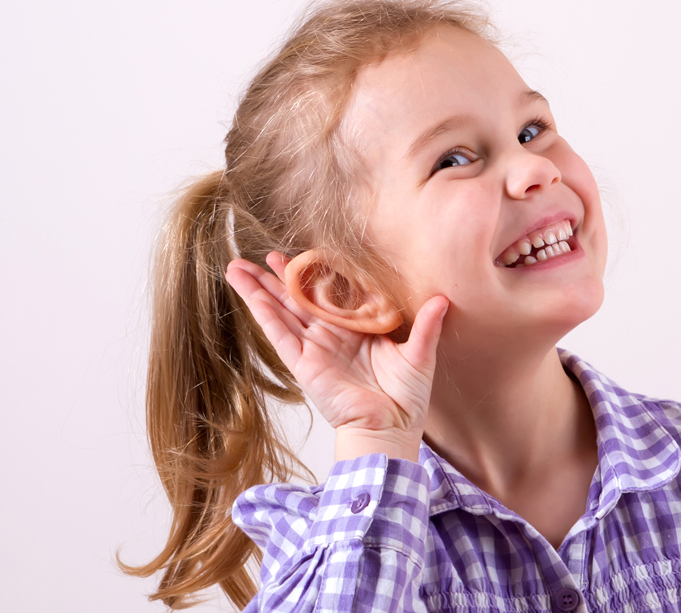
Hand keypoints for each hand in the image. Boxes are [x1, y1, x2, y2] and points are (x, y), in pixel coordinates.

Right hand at [224, 253, 448, 460]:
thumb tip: (444, 298)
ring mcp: (314, 348)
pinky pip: (279, 334)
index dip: (314, 274)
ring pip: (281, 312)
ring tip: (235, 268)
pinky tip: (247, 294)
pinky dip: (263, 313)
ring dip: (259, 290)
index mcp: (356, 329)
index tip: (301, 253)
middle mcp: (331, 336)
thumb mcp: (419, 354)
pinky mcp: (304, 364)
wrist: (391, 427)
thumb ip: (427, 325)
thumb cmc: (407, 397)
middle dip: (277, 278)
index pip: (330, 294)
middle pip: (297, 300)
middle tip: (258, 255)